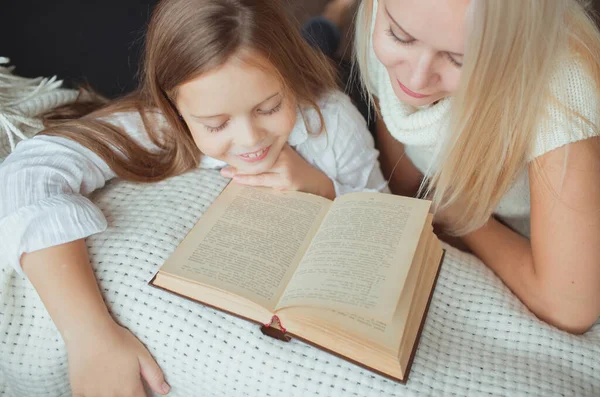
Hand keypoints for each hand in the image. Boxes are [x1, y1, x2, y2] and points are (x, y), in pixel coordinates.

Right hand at [66, 320, 169, 396]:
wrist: (89, 332)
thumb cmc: (118, 340)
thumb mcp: (142, 355)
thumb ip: (155, 375)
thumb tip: (165, 391)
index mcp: (130, 389)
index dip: (142, 396)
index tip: (140, 391)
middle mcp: (112, 396)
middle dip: (127, 395)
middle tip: (124, 385)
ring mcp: (94, 396)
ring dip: (112, 396)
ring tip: (112, 386)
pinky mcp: (78, 393)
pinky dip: (93, 396)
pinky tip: (96, 389)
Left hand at [221, 144, 335, 198]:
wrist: (315, 183)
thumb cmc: (296, 171)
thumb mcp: (284, 157)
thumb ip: (268, 156)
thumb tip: (243, 158)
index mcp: (280, 147)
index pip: (258, 148)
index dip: (241, 151)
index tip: (226, 152)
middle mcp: (282, 154)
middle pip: (255, 157)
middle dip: (237, 161)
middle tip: (222, 166)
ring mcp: (284, 168)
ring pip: (257, 169)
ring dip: (240, 171)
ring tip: (226, 173)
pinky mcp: (285, 181)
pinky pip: (263, 181)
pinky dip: (250, 181)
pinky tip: (239, 180)